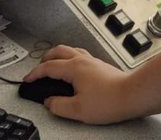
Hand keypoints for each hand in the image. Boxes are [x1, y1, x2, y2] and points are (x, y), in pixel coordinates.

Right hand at [23, 46, 140, 123]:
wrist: (132, 95)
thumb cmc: (108, 101)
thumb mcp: (77, 110)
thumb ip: (59, 106)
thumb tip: (49, 102)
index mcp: (73, 68)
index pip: (48, 67)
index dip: (35, 74)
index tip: (28, 80)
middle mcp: (82, 60)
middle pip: (58, 51)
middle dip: (45, 59)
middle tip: (38, 70)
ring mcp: (92, 61)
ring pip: (70, 50)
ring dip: (58, 56)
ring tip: (53, 66)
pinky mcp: (100, 65)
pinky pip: (80, 54)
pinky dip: (70, 58)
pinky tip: (73, 68)